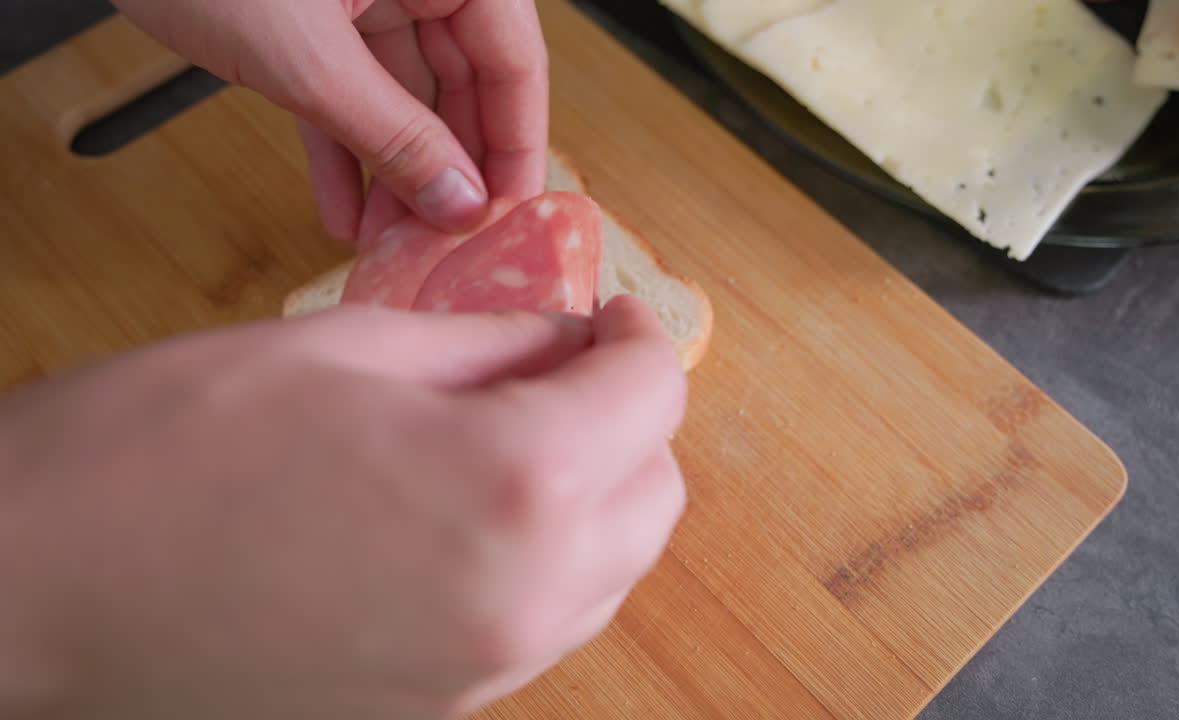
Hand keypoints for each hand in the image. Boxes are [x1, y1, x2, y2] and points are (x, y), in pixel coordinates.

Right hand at [0, 297, 685, 718]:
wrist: (38, 590)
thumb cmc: (164, 450)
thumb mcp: (348, 348)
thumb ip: (489, 344)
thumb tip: (561, 343)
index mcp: (515, 484)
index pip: (651, 397)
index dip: (634, 338)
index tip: (605, 318)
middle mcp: (524, 598)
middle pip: (655, 495)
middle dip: (628, 420)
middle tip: (562, 370)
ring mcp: (484, 671)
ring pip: (611, 570)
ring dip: (593, 494)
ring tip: (515, 437)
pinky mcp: (438, 710)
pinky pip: (541, 624)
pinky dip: (541, 561)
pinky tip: (469, 515)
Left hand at [109, 0, 548, 238]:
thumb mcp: (306, 57)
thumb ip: (390, 134)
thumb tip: (459, 202)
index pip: (514, 59)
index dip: (518, 142)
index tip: (510, 216)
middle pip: (463, 84)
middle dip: (447, 170)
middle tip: (445, 242)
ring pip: (405, 97)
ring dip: (394, 174)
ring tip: (389, 244)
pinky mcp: (316, 19)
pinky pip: (349, 93)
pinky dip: (343, 149)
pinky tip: (342, 212)